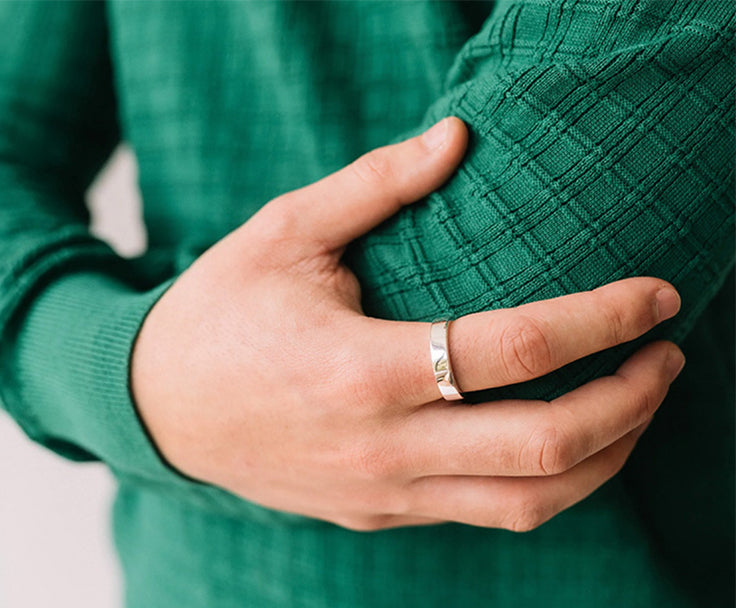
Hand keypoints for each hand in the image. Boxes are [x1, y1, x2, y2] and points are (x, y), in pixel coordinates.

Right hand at [130, 117, 683, 531]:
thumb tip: (458, 135)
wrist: (154, 410)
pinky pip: (483, 512)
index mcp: (360, 369)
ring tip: (636, 403)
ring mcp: (382, 493)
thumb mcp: (282, 232)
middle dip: (632, 401)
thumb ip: (375, 185)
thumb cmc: (217, 313)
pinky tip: (559, 435)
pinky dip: (545, 479)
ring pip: (530, 503)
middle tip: (666, 355)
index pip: (516, 350)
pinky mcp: (377, 514)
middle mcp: (381, 446)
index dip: (605, 319)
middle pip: (547, 447)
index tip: (656, 295)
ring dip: (605, 456)